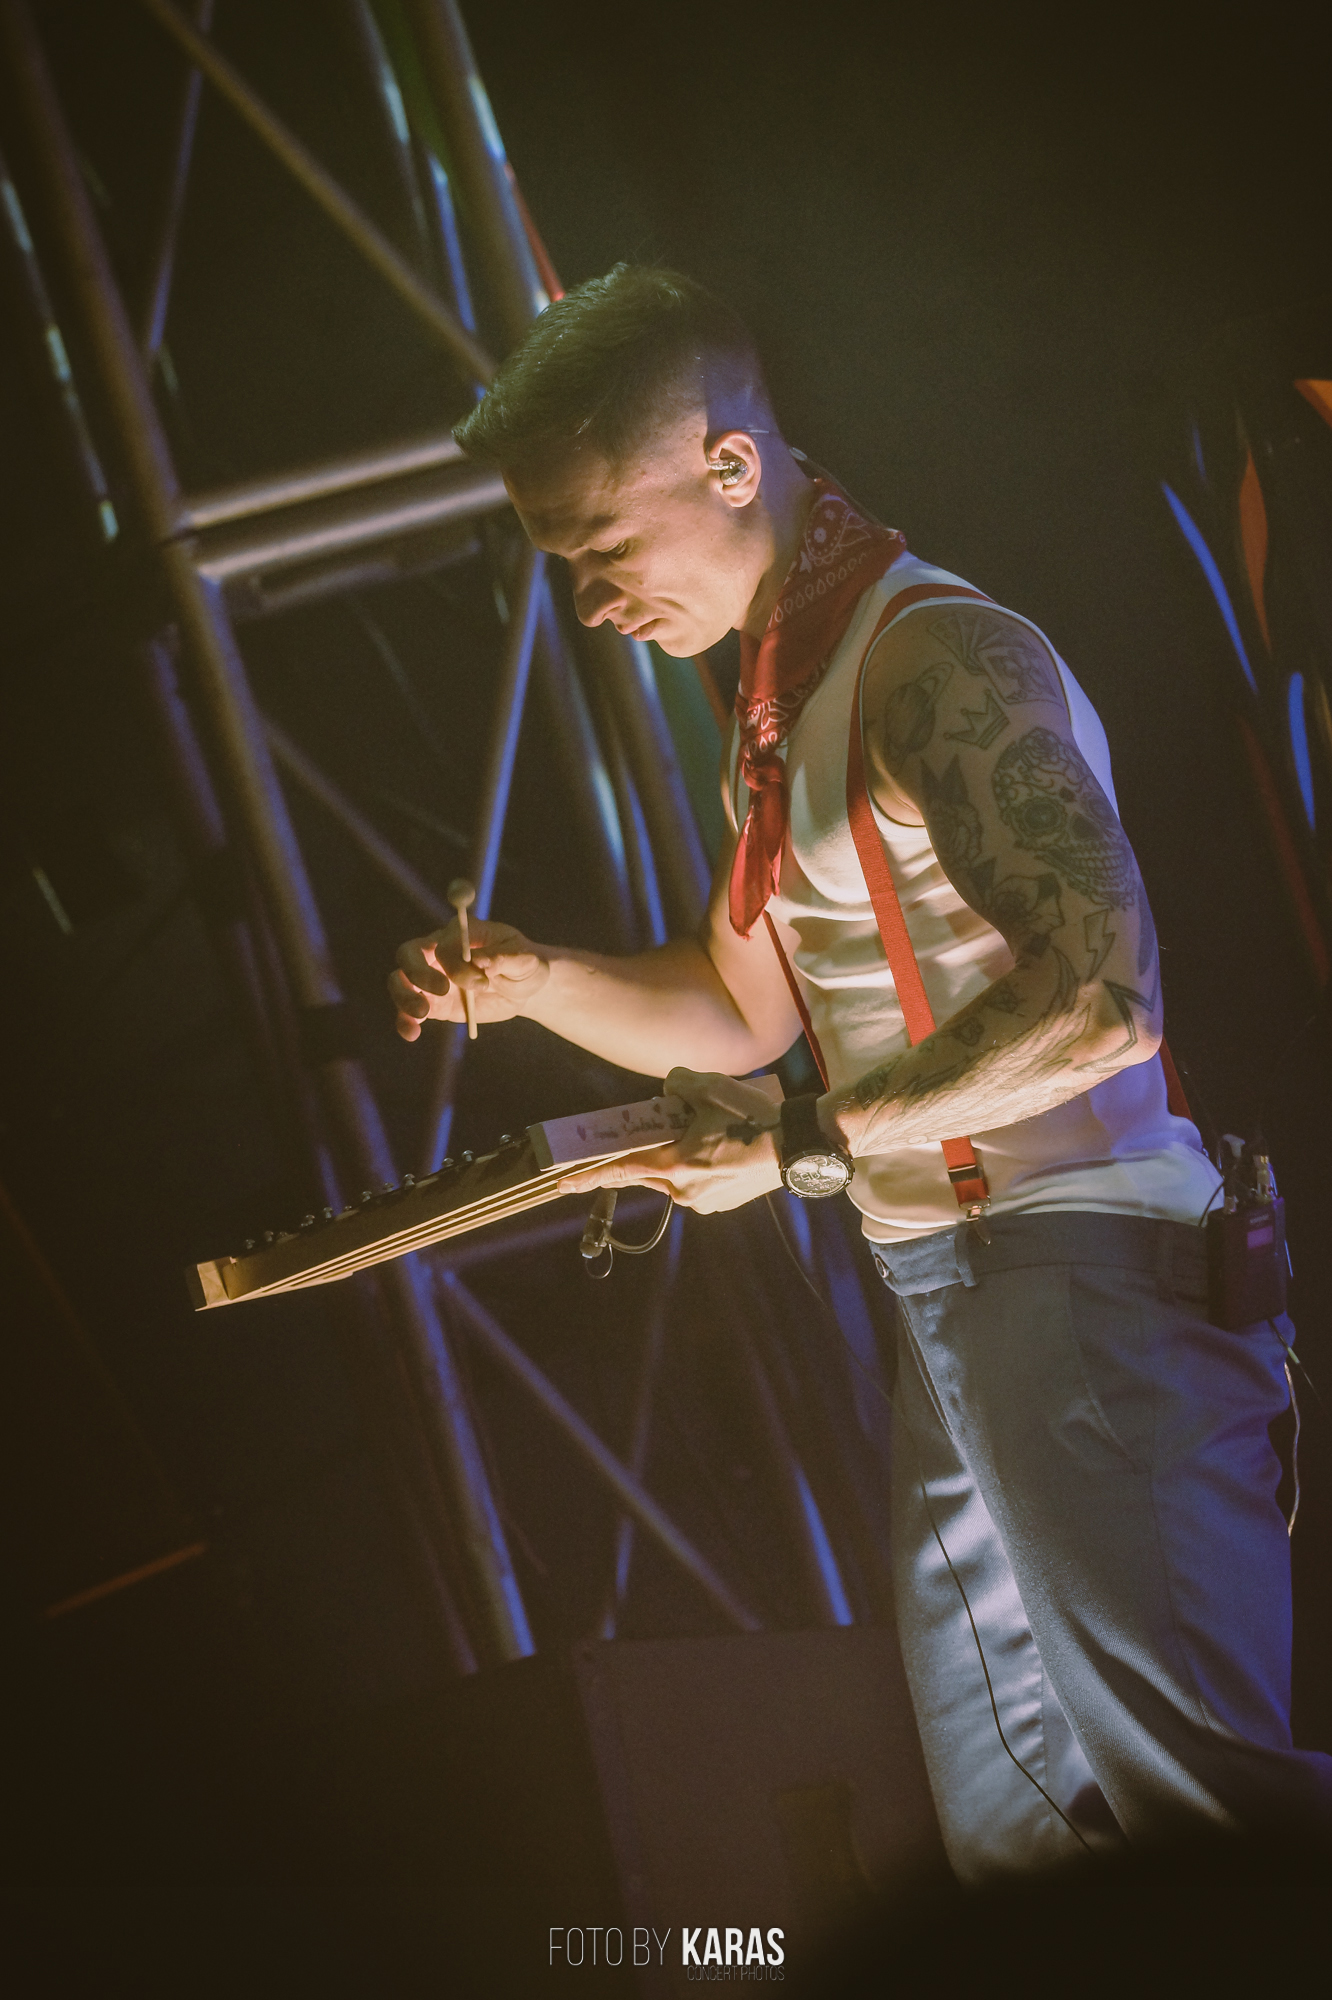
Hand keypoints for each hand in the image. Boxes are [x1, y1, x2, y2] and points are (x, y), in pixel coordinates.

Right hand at [388, 917, 550, 1041]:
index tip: (482, 981)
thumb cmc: (525, 965)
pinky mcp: (432, 1003)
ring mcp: (431, 977)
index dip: (456, 961)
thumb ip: (504, 958)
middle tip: (443, 990)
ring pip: (400, 980)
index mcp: (460, 933)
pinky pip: (408, 1011)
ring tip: (422, 1015)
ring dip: (405, 996)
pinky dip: (405, 1022)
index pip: (444, 941)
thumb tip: (479, 962)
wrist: (524, 989)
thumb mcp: (525, 960)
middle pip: (409, 953)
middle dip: (419, 972)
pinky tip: (412, 1033)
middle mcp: (438, 951)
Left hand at [559, 1066, 783, 1212]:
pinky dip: (701, 1166)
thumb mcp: (709, 1087)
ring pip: (676, 1177)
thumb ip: (678, 1084)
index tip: (563, 1185)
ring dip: (681, 1157)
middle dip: (652, 1151)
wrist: (797, 1146)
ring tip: (710, 1134)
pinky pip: (698, 1183)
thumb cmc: (751, 1117)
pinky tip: (724, 1148)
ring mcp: (703, 1203)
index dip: (589, 1176)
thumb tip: (669, 1089)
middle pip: (650, 1171)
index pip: (621, 1170)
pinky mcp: (722, 1205)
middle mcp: (682, 1191)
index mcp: (672, 1165)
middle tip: (667, 1130)